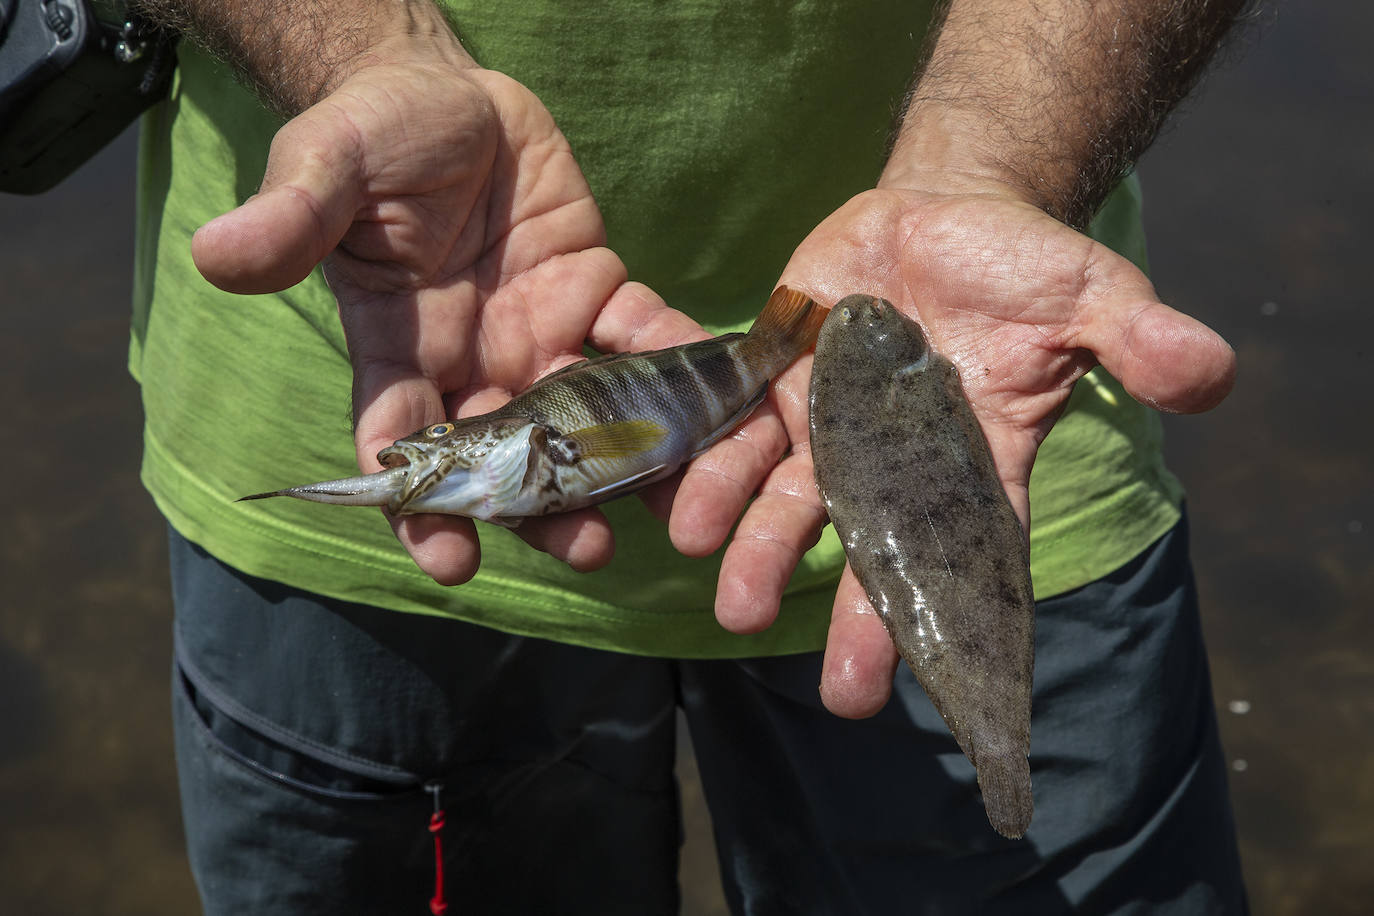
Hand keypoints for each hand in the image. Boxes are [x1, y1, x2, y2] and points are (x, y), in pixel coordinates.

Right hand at [190, 57, 700, 583]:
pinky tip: (718, 406)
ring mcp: (542, 333)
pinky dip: (679, 370)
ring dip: (623, 464)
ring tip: (664, 509)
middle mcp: (477, 362)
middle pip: (510, 457)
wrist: (447, 97)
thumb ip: (291, 217)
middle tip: (585, 548)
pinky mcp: (597, 292)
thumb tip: (213, 253)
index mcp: (402, 350)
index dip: (422, 507)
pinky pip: (643, 337)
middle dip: (544, 508)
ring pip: (585, 417)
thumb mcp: (326, 165)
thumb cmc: (372, 134)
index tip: (448, 563)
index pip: (404, 444)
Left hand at [669, 179, 1235, 716]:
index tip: (941, 685)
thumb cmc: (1021, 268)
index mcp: (974, 461)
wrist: (940, 216)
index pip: (972, 555)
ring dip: (756, 542)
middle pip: (872, 549)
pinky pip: (734, 424)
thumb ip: (1138, 338)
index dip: (958, 618)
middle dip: (854, 614)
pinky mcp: (776, 379)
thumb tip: (1212, 375)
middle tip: (837, 691)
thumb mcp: (1089, 293)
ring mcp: (825, 425)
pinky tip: (673, 497)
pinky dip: (706, 457)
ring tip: (727, 588)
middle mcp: (892, 464)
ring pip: (786, 496)